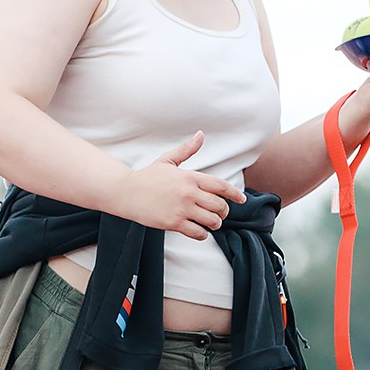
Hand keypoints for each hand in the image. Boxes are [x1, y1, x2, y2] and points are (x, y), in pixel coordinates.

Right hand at [114, 132, 245, 240]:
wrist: (126, 192)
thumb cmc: (148, 177)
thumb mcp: (168, 160)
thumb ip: (187, 150)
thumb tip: (200, 134)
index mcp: (190, 177)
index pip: (221, 186)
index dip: (235, 194)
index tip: (242, 200)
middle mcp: (189, 193)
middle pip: (220, 206)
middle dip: (224, 211)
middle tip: (220, 213)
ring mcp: (182, 209)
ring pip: (212, 221)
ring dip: (215, 223)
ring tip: (211, 223)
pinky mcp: (174, 223)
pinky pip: (198, 233)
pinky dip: (203, 234)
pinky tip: (199, 231)